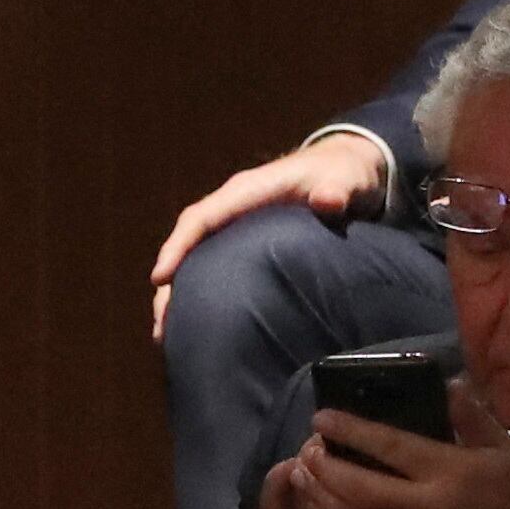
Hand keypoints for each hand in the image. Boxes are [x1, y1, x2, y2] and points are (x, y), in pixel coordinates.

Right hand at [147, 135, 389, 338]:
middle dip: (171, 283)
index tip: (160, 278)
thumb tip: (328, 201)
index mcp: (250, 191)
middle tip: (161, 326)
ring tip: (170, 337)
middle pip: (191, 243)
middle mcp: (235, 208)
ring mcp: (239, 226)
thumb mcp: (349, 178)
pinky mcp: (247, 244)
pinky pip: (215, 267)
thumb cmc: (345, 174)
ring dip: (182, 294)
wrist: (350, 171)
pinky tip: (201, 327)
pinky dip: (203, 293)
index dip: (179, 246)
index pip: (203, 217)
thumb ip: (339, 189)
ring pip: (198, 259)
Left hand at [279, 381, 509, 508]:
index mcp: (448, 473)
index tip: (323, 417)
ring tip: (302, 476)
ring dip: (321, 497)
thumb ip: (470, 416)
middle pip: (358, 486)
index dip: (350, 430)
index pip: (388, 446)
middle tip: (307, 448)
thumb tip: (444, 384)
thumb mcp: (504, 450)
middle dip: (325, 466)